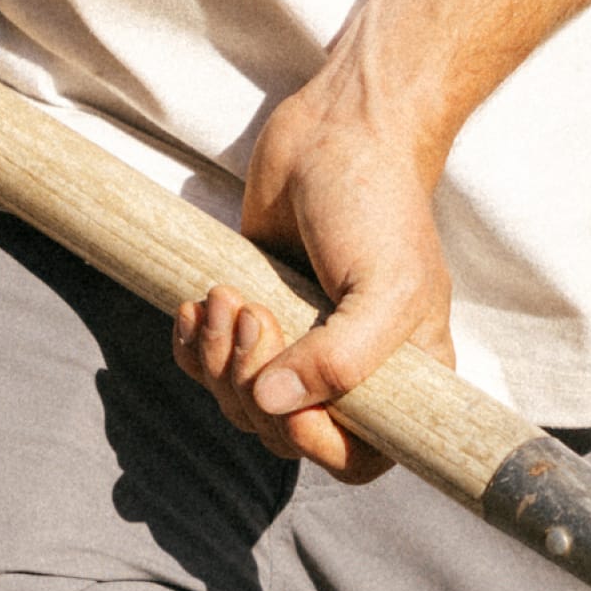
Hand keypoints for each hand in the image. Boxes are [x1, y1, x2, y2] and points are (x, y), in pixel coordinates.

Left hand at [172, 83, 456, 484]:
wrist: (337, 130)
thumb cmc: (377, 204)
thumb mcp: (386, 287)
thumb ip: (342, 360)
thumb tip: (274, 406)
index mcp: (398, 381)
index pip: (359, 460)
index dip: (320, 449)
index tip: (295, 410)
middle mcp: (345, 377)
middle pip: (285, 433)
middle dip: (254, 383)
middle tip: (254, 313)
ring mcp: (294, 353)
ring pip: (240, 404)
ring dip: (218, 359)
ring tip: (225, 296)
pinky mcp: (250, 322)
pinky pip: (209, 370)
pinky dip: (193, 349)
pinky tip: (194, 309)